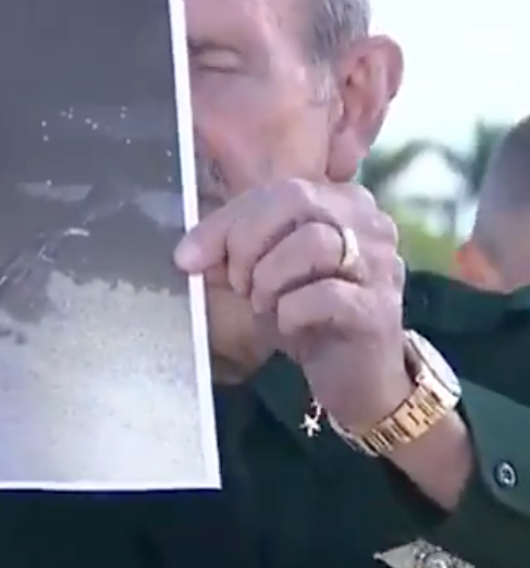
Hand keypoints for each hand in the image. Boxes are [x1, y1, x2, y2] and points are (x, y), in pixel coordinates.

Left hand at [175, 179, 410, 430]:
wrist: (355, 377)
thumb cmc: (306, 315)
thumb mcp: (258, 273)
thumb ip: (227, 252)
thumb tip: (187, 254)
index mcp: (339, 201)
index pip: (276, 191)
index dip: (226, 223)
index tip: (189, 258)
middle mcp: (369, 223)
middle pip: (297, 201)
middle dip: (250, 243)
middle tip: (239, 284)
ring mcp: (380, 264)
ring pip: (314, 243)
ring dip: (270, 278)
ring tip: (264, 304)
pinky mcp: (378, 309)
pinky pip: (325, 294)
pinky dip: (292, 310)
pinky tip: (288, 324)